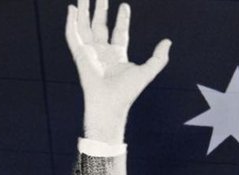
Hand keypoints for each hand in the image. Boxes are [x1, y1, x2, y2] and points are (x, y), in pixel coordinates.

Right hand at [65, 0, 170, 143]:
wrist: (110, 102)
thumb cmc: (128, 91)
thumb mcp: (147, 71)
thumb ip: (159, 58)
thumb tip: (168, 42)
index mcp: (117, 55)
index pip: (119, 32)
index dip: (122, 19)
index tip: (124, 5)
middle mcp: (103, 52)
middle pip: (100, 26)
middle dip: (100, 10)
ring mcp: (90, 52)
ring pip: (85, 26)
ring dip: (84, 10)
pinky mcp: (79, 54)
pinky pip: (72, 34)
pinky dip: (70, 21)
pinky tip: (72, 8)